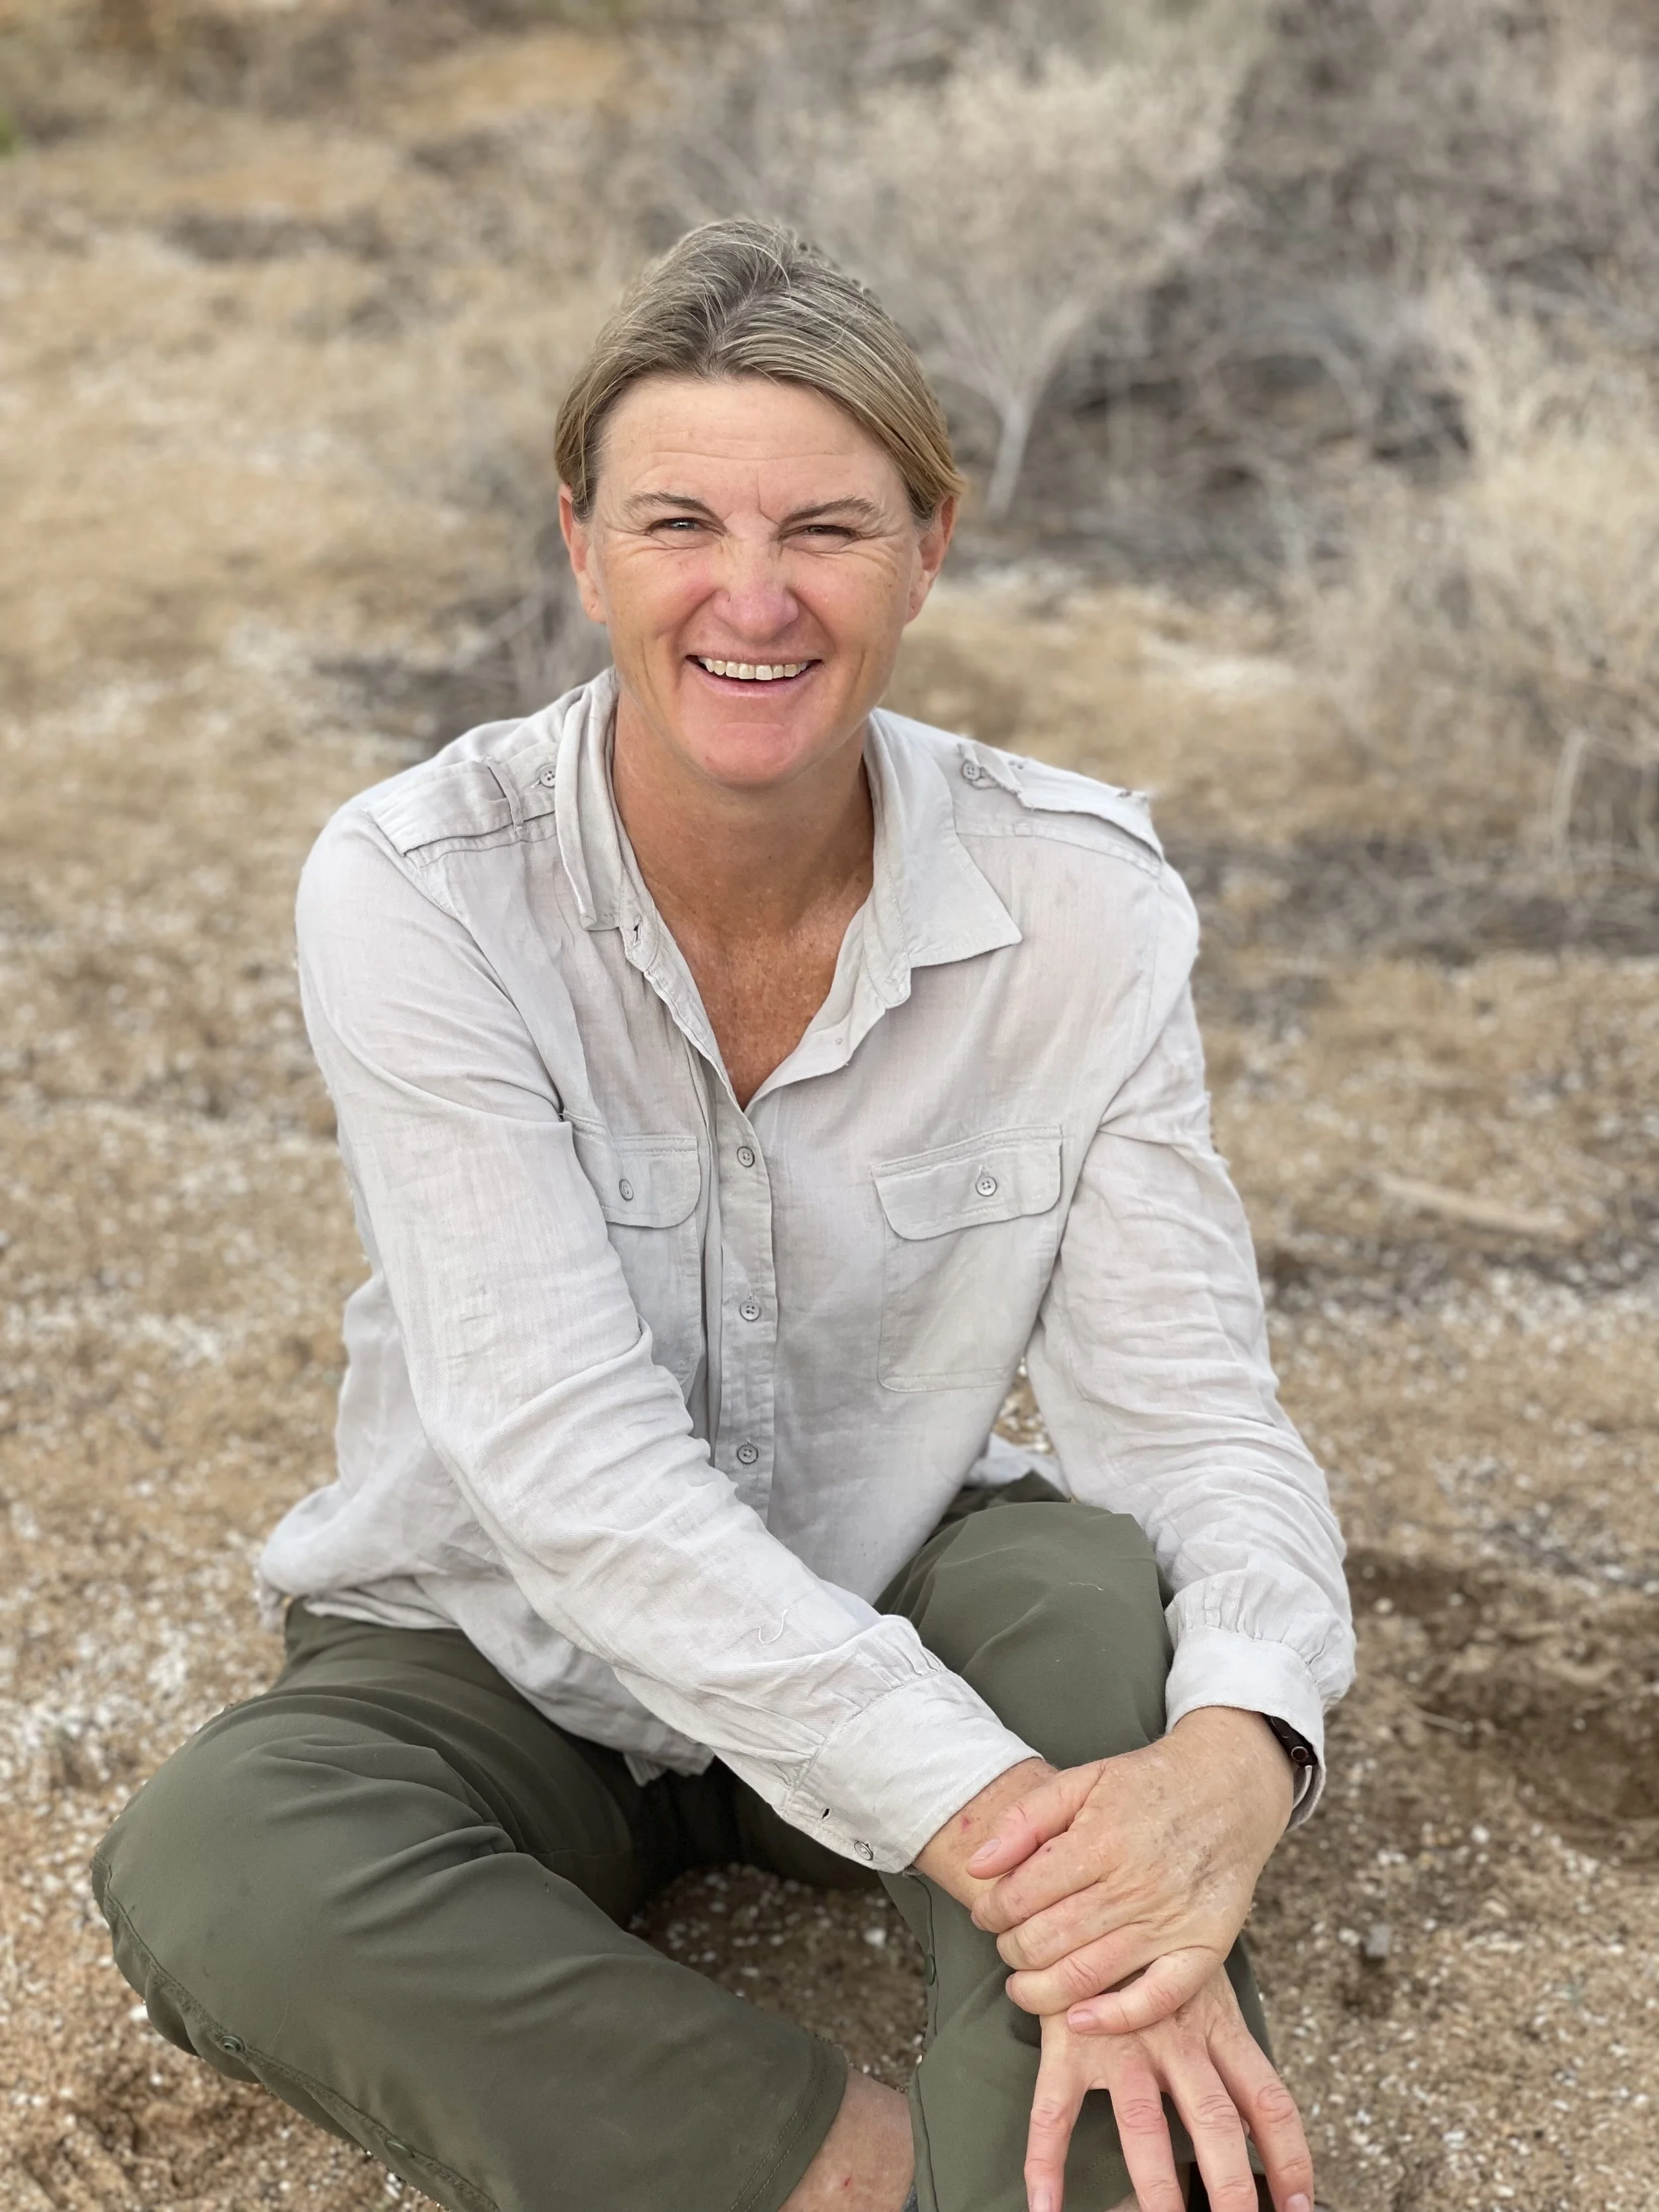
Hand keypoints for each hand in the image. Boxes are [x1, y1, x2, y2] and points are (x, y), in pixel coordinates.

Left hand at [969, 1709, 1293, 2033]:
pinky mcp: (1204, 1948)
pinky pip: (1158, 1998)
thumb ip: (1026, 1818)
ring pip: (1089, 1975)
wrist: (1228, 1787)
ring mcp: (1172, 1920)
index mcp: (1101, 1839)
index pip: (1023, 1895)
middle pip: (1049, 1939)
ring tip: (1022, 1985)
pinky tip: (1079, 2020)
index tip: (985, 1914)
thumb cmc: (1148, 1785)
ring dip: (1042, 1990)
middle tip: (1005, 1947)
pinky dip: (1116, 2018)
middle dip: (1012, 1951)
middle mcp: (1135, 1884)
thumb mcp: (1083, 1780)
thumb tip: (977, 1865)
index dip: (991, 1912)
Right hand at [1023, 1967, 1313, 2211]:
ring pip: (1143, 2126)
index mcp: (1217, 2024)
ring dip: (1155, 2189)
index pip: (1268, 2099)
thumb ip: (1227, 2044)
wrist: (1086, 1891)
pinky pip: (1054, 2111)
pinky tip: (1045, 2205)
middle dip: (1232, 2189)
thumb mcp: (1202, 1981)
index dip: (1290, 2159)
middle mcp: (1175, 2036)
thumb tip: (1257, 2120)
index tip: (1301, 2206)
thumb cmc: (1150, 1946)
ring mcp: (1120, 2039)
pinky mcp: (1067, 2041)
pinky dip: (1046, 2162)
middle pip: (1214, 2121)